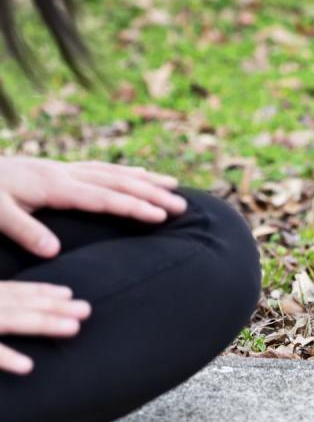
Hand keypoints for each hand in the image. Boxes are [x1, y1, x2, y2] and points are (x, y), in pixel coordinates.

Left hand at [0, 157, 186, 257]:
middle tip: (182, 205)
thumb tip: (53, 251)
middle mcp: (64, 174)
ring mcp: (63, 170)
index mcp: (53, 186)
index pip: (103, 197)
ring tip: (174, 186)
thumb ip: (23, 230)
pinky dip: (126, 173)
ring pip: (114, 172)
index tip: (162, 216)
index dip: (134, 206)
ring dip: (146, 180)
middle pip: (117, 181)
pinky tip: (140, 174)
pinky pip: (102, 170)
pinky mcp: (58, 170)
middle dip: (152, 193)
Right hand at [0, 281, 90, 374]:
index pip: (12, 291)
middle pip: (18, 303)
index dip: (40, 291)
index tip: (69, 293)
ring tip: (74, 328)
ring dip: (44, 323)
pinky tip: (28, 367)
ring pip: (10, 320)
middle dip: (53, 305)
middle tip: (86, 310)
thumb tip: (28, 289)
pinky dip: (6, 358)